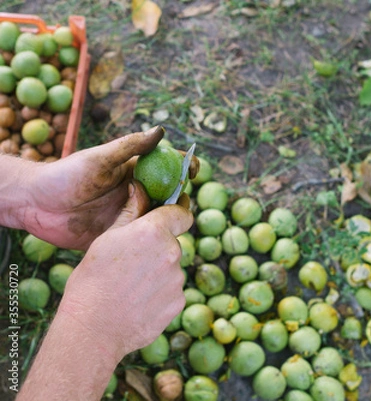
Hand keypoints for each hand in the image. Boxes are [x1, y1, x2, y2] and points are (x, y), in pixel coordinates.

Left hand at [22, 126, 197, 249]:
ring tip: (159, 221)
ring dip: (166, 221)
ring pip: (160, 220)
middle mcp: (137, 194)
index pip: (169, 168)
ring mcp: (130, 217)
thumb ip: (130, 146)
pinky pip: (141, 241)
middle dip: (180, 199)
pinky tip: (149, 241)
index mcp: (135, 172)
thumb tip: (162, 130)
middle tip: (176, 202)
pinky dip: (149, 241)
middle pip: (171, 197)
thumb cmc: (63, 176)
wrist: (34, 205)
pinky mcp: (120, 238)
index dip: (186, 168)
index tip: (194, 172)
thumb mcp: (98, 159)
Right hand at [57, 194, 192, 358]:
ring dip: (157, 273)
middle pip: (172, 243)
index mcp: (154, 231)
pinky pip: (172, 292)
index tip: (173, 212)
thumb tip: (140, 186)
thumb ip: (131, 212)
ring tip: (129, 287)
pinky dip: (159, 295)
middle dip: (157, 248)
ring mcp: (178, 280)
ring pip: (171, 269)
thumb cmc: (92, 281)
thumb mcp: (106, 239)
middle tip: (131, 263)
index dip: (177, 211)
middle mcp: (172, 252)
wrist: (93, 330)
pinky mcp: (179, 302)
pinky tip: (137, 302)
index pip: (181, 213)